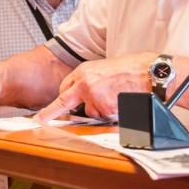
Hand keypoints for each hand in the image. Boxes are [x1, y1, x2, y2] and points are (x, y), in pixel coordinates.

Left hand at [35, 52, 154, 121]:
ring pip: (91, 112)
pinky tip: (121, 102)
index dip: (61, 98)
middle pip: (62, 101)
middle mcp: (85, 83)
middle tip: (39, 120)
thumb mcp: (106, 68)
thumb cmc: (133, 68)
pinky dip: (112, 113)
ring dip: (101, 110)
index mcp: (84, 70)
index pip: (64, 87)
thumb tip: (86, 94)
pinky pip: (104, 116)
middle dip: (49, 112)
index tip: (50, 106)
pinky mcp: (104, 107)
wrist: (149, 72)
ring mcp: (93, 96)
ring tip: (117, 97)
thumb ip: (92, 80)